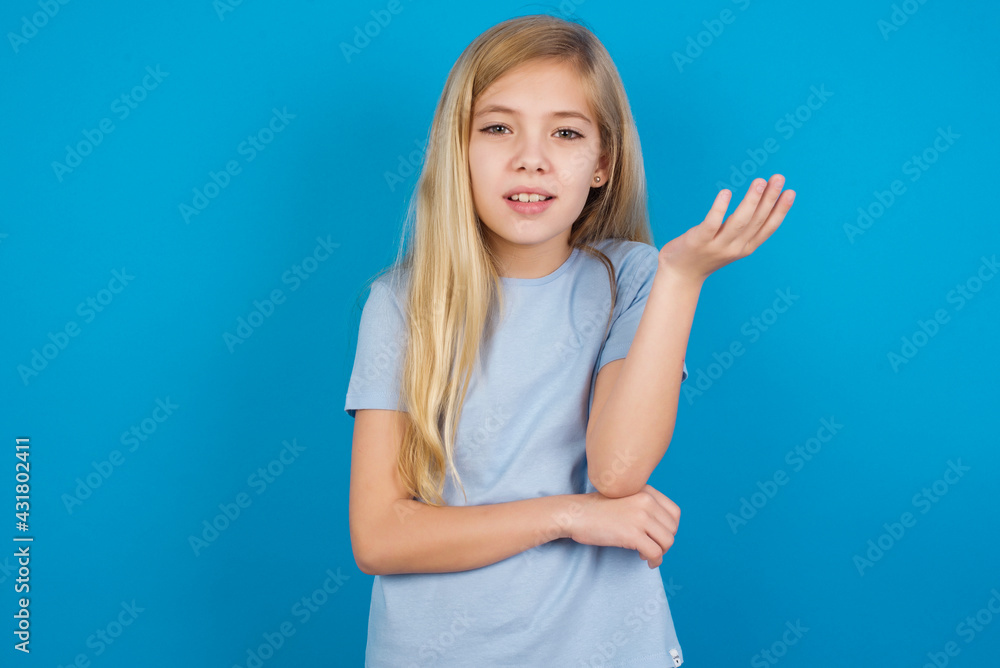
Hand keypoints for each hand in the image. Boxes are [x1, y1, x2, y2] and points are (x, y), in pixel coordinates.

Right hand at [568, 485, 679, 568]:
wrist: (575, 514)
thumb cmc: (595, 509)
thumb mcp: (624, 497)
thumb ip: (643, 504)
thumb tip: (662, 527)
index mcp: (646, 491)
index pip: (675, 513)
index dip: (670, 528)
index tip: (658, 536)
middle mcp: (646, 501)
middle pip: (673, 529)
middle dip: (664, 542)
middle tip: (651, 547)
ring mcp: (640, 517)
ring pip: (667, 542)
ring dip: (660, 552)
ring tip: (647, 555)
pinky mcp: (632, 533)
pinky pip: (655, 553)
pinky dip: (654, 561)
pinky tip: (645, 561)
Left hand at [657, 174, 795, 283]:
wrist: (680, 275)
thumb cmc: (705, 254)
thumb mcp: (729, 243)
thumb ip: (742, 229)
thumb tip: (756, 203)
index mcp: (745, 247)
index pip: (767, 228)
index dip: (780, 210)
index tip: (790, 192)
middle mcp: (734, 247)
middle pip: (756, 221)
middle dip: (769, 199)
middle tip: (779, 178)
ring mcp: (716, 245)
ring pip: (738, 221)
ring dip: (751, 201)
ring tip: (760, 181)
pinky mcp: (698, 241)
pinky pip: (712, 223)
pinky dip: (720, 208)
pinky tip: (726, 192)